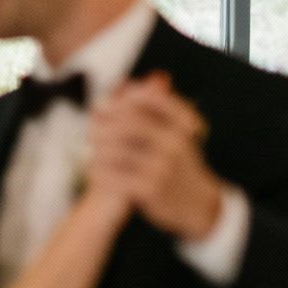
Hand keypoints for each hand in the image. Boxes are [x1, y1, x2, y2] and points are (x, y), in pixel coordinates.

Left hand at [89, 72, 223, 240]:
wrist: (198, 204)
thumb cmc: (177, 161)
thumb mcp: (174, 132)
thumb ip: (151, 108)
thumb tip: (120, 83)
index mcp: (181, 124)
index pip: (147, 100)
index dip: (119, 101)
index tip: (101, 108)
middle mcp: (174, 142)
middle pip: (127, 124)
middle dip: (103, 126)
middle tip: (89, 132)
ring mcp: (163, 166)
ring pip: (116, 151)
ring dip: (97, 150)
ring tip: (89, 152)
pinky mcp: (151, 189)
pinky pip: (114, 176)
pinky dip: (99, 172)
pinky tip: (93, 171)